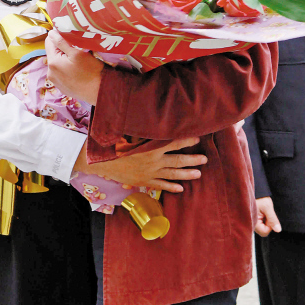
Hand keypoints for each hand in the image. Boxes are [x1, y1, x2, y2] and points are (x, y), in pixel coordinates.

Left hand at [45, 29, 103, 104]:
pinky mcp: (62, 87)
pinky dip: (66, 69)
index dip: (58, 36)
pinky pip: (61, 73)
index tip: (69, 36)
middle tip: (76, 48)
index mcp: (52, 63)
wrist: (100, 91)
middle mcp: (50, 73)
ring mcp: (55, 82)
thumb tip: (51, 33)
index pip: (49, 42)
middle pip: (53, 54)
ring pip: (57, 64)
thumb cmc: (91, 71)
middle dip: (62, 49)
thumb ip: (62, 42)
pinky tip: (77, 70)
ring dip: (64, 59)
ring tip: (77, 60)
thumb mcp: (77, 53)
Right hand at [73, 137, 206, 193]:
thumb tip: (154, 116)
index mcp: (150, 147)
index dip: (186, 140)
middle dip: (192, 159)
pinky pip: (160, 185)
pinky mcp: (143, 181)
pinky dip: (170, 186)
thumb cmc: (114, 143)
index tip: (198, 137)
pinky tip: (181, 188)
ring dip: (186, 174)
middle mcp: (152, 161)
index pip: (173, 143)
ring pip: (171, 174)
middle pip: (177, 160)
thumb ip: (144, 127)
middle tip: (205, 159)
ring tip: (199, 173)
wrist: (100, 162)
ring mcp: (149, 173)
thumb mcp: (129, 132)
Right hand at [254, 196, 281, 236]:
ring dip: (265, 220)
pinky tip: (262, 211)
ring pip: (263, 226)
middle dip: (268, 223)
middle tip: (266, 213)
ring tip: (263, 211)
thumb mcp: (267, 207)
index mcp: (253, 222)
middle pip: (263, 230)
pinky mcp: (253, 218)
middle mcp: (251, 223)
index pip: (265, 232)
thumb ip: (273, 219)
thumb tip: (278, 230)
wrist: (254, 190)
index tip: (269, 216)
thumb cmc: (259, 197)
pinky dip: (263, 217)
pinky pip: (261, 222)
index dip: (270, 226)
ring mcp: (252, 221)